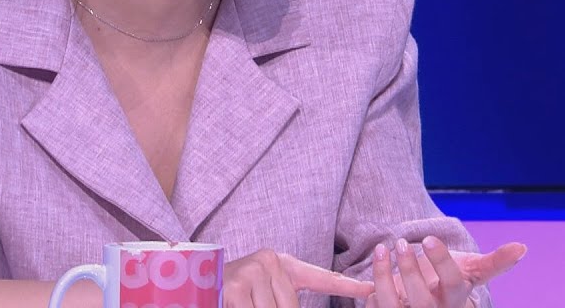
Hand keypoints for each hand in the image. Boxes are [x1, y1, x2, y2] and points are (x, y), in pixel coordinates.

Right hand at [222, 249, 374, 307]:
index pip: (320, 277)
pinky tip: (237, 305)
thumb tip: (308, 303)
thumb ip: (286, 297)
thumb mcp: (264, 290)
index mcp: (280, 263)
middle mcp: (267, 261)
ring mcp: (250, 273)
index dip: (347, 286)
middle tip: (258, 303)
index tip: (372, 289)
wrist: (193, 281)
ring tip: (245, 303)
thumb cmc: (235, 291)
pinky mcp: (233, 288)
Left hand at [369, 237, 525, 307]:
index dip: (441, 261)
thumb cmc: (448, 284)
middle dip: (409, 270)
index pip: (452, 282)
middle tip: (401, 242)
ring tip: (382, 251)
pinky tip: (367, 281)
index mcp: (455, 299)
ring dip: (382, 278)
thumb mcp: (471, 272)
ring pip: (392, 307)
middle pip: (421, 299)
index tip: (429, 238)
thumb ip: (494, 262)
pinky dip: (368, 296)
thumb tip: (522, 247)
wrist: (430, 304)